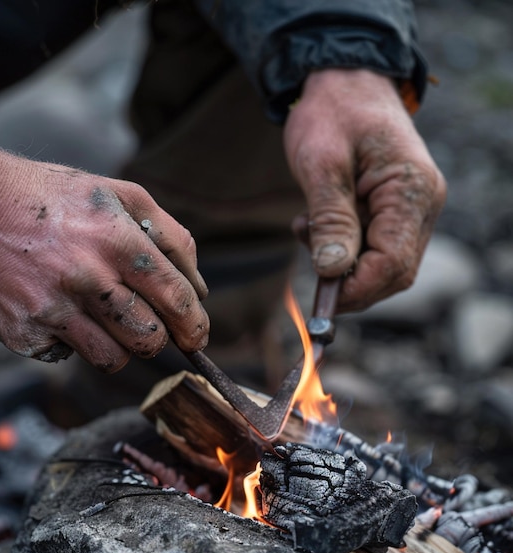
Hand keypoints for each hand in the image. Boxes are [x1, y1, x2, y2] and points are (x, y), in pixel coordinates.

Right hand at [0, 146, 208, 370]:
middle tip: (148, 326)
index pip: (177, 299)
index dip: (194, 325)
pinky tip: (59, 312)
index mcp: (117, 239)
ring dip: (118, 345)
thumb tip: (200, 290)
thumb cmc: (53, 200)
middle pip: (150, 338)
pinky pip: (70, 357)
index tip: (195, 337)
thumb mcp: (118, 194)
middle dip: (158, 338)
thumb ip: (171, 237)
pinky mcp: (24, 333)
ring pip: (114, 359)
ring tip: (102, 317)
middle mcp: (86, 276)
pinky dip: (74, 343)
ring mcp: (52, 308)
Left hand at [284, 69, 446, 311]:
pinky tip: (313, 225)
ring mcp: (412, 208)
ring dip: (342, 264)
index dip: (357, 289)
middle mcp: (422, 204)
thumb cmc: (332, 112)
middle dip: (349, 282)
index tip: (321, 297)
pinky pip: (373, 246)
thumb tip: (332, 270)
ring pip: (382, 263)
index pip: (393, 263)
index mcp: (412, 191)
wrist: (344, 80)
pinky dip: (342, 248)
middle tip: (309, 266)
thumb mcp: (322, 163)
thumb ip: (330, 218)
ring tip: (305, 229)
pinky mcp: (394, 209)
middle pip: (393, 272)